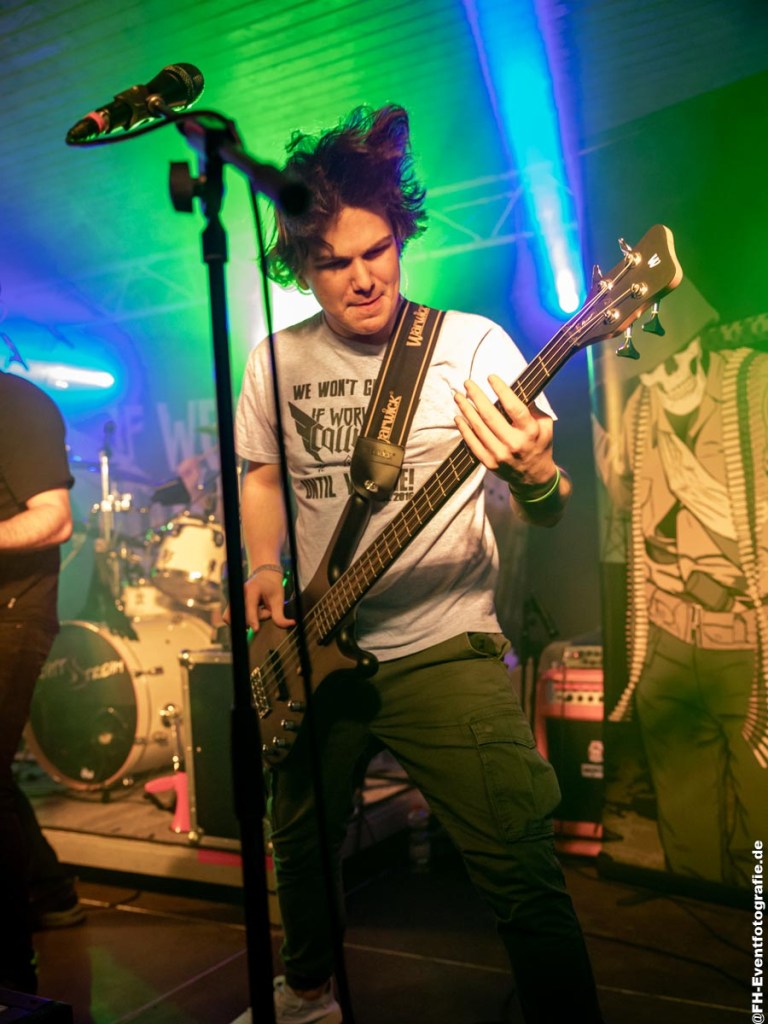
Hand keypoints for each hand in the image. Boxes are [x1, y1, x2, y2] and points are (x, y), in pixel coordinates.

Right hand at [222, 568, 295, 630]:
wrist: (264, 576)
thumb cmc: (272, 587)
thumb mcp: (279, 600)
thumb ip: (280, 615)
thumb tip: (290, 624)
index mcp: (252, 590)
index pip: (251, 607)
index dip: (253, 619)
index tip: (256, 629)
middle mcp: (240, 594)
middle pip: (245, 616)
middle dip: (257, 617)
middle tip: (264, 608)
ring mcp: (235, 599)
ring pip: (240, 618)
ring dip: (252, 617)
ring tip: (259, 607)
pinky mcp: (233, 605)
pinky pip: (237, 618)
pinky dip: (246, 617)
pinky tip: (253, 610)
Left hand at [454, 374, 555, 488]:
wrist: (534, 477)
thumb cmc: (539, 445)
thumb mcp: (545, 426)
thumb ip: (533, 408)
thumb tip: (517, 389)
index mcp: (530, 431)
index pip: (514, 407)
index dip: (501, 391)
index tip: (491, 377)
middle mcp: (514, 443)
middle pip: (491, 416)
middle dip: (477, 397)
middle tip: (467, 383)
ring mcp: (500, 455)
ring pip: (478, 428)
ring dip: (466, 410)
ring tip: (458, 396)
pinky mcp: (489, 463)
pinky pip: (472, 443)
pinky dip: (464, 429)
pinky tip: (458, 417)